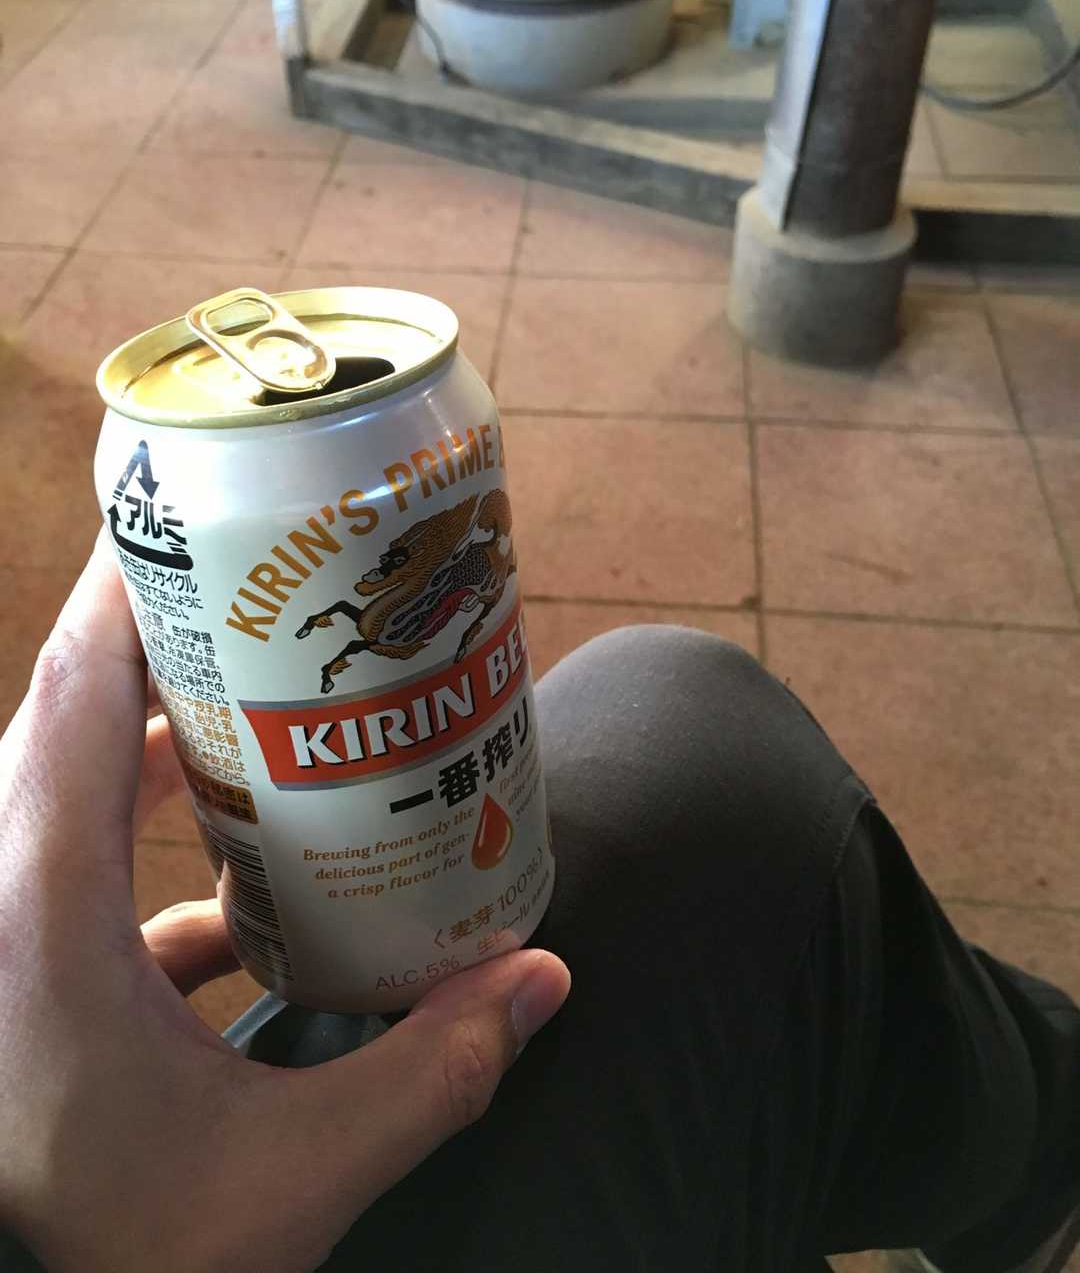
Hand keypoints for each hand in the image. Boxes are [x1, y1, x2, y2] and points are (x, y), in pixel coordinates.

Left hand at [0, 538, 569, 1271]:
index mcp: (44, 915)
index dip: (125, 593)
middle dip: (168, 647)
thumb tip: (541, 979)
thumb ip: (430, 1074)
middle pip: (75, 719)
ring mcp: (11, 935)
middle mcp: (10, 902)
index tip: (187, 512)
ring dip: (160, 738)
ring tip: (268, 713)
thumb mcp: (294, 1176)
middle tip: (267, 603)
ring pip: (71, 785)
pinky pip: (75, 860)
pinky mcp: (25, 972)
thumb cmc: (122, 1255)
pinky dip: (147, 834)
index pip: (75, 701)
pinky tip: (244, 878)